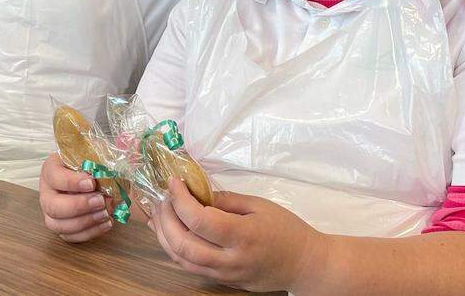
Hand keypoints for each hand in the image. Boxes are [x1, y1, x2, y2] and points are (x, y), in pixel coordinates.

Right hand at [38, 153, 112, 241]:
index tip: (91, 182)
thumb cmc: (90, 164)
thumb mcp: (90, 156)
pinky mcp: (62, 228)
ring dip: (85, 222)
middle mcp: (47, 193)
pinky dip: (90, 233)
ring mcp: (52, 213)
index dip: (72, 182)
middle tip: (100, 200)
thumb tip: (106, 175)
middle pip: (52, 206)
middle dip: (78, 206)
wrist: (93, 176)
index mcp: (50, 170)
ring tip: (105, 213)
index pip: (54, 177)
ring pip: (58, 225)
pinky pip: (71, 237)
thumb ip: (95, 162)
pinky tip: (106, 223)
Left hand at [150, 178, 321, 292]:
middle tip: (163, 198)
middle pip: (182, 244)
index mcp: (242, 236)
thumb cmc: (287, 230)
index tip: (174, 182)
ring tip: (159, 213)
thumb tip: (197, 192)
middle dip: (165, 218)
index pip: (198, 220)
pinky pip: (191, 267)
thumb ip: (226, 199)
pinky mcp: (223, 281)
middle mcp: (230, 259)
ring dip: (163, 235)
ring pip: (181, 260)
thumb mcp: (259, 205)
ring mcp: (225, 274)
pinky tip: (169, 232)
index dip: (179, 199)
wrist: (305, 264)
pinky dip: (174, 249)